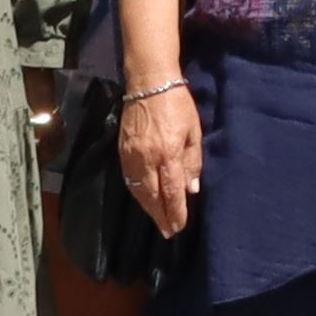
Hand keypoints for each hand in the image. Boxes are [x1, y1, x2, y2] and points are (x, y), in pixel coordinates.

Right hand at [116, 82, 204, 235]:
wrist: (148, 83)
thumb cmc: (178, 105)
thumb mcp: (193, 131)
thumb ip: (193, 161)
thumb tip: (191, 189)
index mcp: (168, 153)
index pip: (172, 191)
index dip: (176, 212)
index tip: (179, 227)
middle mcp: (148, 158)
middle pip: (153, 196)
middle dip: (161, 216)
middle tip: (168, 232)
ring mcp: (132, 156)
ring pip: (139, 190)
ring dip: (148, 208)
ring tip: (158, 220)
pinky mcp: (122, 151)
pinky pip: (129, 179)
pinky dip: (137, 193)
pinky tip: (144, 199)